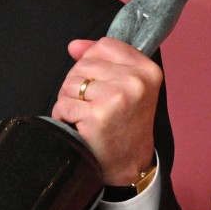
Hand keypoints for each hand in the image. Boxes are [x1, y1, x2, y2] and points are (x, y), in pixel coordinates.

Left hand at [50, 38, 160, 185]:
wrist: (130, 164)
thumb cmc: (126, 124)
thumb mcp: (127, 86)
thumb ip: (103, 60)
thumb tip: (74, 46)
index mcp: (147, 70)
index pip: (104, 45)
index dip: (91, 60)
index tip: (97, 80)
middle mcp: (135, 81)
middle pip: (83, 64)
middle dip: (78, 84)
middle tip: (92, 104)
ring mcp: (116, 97)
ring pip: (70, 83)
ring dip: (70, 100)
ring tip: (86, 115)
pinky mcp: (97, 115)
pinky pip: (63, 105)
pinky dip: (64, 116)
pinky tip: (79, 125)